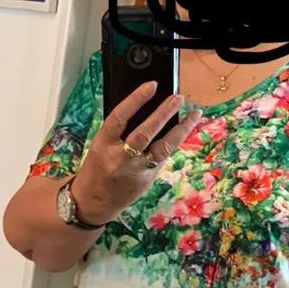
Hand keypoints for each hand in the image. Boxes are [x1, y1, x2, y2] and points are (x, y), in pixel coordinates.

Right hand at [69, 83, 199, 226]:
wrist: (94, 201)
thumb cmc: (97, 169)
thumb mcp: (100, 146)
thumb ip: (119, 132)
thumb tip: (147, 110)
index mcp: (103, 144)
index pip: (119, 117)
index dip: (136, 100)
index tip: (151, 86)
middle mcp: (119, 158)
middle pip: (144, 133)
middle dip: (163, 113)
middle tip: (178, 98)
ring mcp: (135, 170)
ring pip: (162, 148)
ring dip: (181, 130)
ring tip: (194, 114)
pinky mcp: (147, 180)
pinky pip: (163, 158)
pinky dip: (174, 142)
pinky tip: (184, 130)